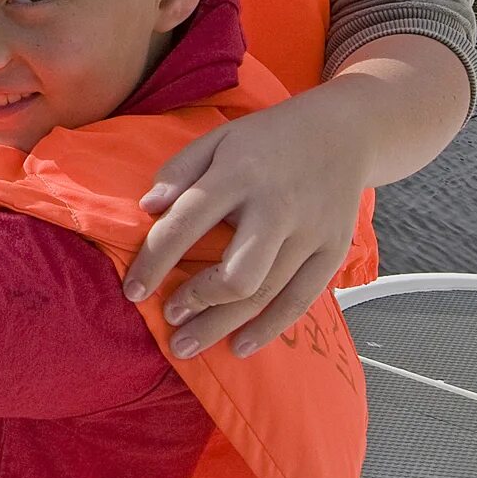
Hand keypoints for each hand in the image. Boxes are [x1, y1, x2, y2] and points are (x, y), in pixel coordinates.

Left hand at [120, 95, 365, 359]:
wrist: (343, 131)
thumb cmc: (266, 139)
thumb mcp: (217, 138)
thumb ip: (178, 171)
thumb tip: (147, 208)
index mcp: (239, 174)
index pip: (187, 223)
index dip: (154, 261)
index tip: (133, 290)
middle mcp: (277, 207)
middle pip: (237, 274)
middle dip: (197, 302)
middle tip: (168, 318)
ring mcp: (310, 233)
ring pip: (266, 295)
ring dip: (222, 325)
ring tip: (188, 345)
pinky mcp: (333, 251)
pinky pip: (300, 301)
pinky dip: (269, 329)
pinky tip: (239, 346)